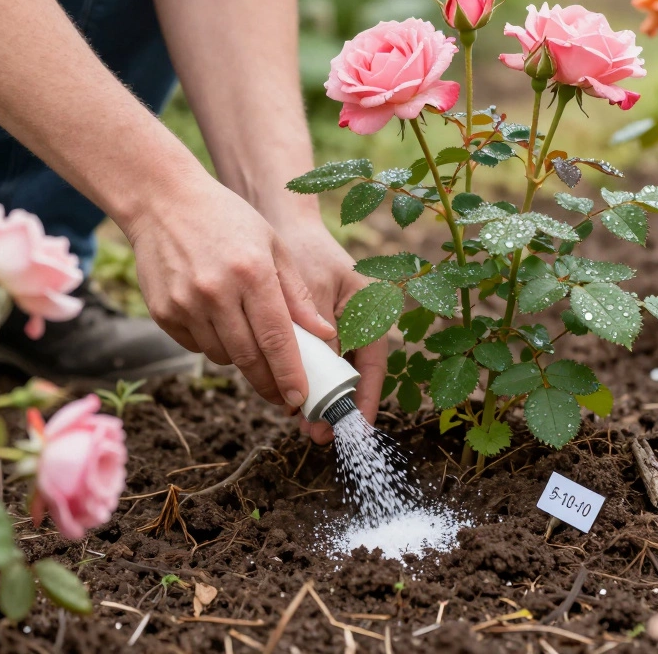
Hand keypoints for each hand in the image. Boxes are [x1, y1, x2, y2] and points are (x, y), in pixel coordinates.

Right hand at [124, 173, 335, 407]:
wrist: (162, 201)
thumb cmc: (227, 219)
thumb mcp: (272, 245)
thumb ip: (298, 294)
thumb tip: (324, 336)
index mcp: (251, 273)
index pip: (277, 339)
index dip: (290, 375)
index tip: (300, 398)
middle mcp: (216, 292)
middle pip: (249, 358)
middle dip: (269, 383)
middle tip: (283, 396)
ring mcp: (185, 304)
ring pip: (222, 356)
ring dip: (241, 359)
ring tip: (249, 339)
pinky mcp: (163, 313)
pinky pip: (196, 346)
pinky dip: (212, 343)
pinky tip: (217, 319)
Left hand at [271, 217, 388, 443]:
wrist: (284, 222)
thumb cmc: (303, 250)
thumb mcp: (314, 293)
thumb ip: (318, 336)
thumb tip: (317, 381)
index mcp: (373, 312)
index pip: (374, 368)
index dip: (362, 403)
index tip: (351, 432)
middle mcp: (362, 323)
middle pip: (354, 377)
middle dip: (335, 408)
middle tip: (314, 434)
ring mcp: (341, 327)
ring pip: (334, 372)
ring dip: (318, 396)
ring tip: (299, 422)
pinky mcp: (320, 329)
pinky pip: (318, 360)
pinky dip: (305, 377)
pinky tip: (288, 393)